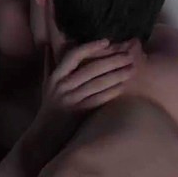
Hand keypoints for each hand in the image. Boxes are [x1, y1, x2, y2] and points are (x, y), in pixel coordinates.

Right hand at [27, 39, 140, 165]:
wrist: (45, 134)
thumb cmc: (48, 106)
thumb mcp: (46, 84)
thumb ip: (48, 64)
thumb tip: (47, 44)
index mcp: (56, 76)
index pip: (74, 55)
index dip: (91, 47)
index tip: (107, 42)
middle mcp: (63, 86)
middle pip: (91, 68)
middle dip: (112, 60)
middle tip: (129, 56)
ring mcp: (72, 99)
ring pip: (98, 83)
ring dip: (117, 75)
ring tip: (132, 69)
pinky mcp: (80, 112)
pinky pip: (99, 99)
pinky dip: (112, 91)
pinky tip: (123, 86)